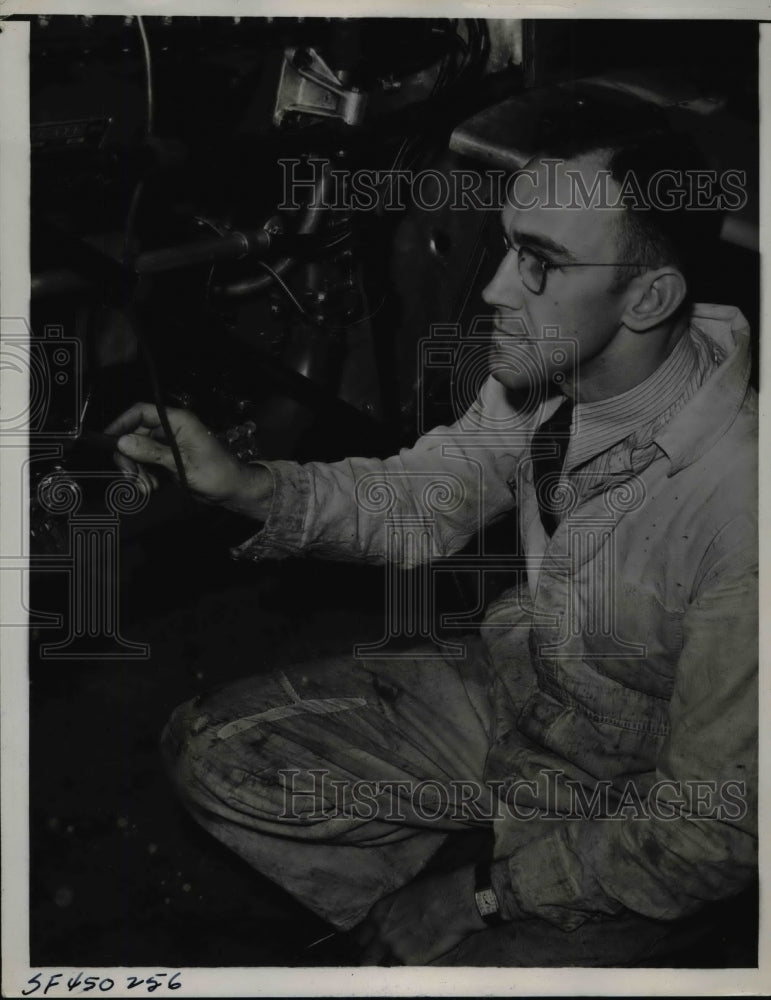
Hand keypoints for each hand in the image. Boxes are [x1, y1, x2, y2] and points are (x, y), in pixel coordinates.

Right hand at [106, 402, 271, 514]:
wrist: (232, 491)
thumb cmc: (217, 473)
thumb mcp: (182, 463)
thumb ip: (152, 452)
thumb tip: (124, 442)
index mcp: (178, 421)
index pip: (141, 412)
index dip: (122, 423)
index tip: (108, 440)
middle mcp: (172, 430)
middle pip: (135, 434)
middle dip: (129, 456)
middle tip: (130, 476)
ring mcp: (169, 445)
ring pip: (139, 452)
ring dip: (137, 470)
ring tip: (146, 487)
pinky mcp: (168, 460)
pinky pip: (147, 464)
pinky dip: (145, 476)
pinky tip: (151, 487)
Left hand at [355, 865, 485, 965]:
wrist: (455, 902)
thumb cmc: (434, 890)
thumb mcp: (405, 896)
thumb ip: (392, 913)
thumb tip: (393, 922)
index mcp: (378, 913)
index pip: (359, 937)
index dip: (364, 946)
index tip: (368, 951)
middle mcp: (380, 932)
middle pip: (364, 958)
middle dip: (368, 963)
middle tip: (375, 968)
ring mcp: (393, 949)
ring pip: (379, 970)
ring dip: (385, 971)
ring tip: (390, 975)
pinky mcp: (410, 963)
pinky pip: (401, 974)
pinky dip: (404, 975)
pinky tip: (410, 973)